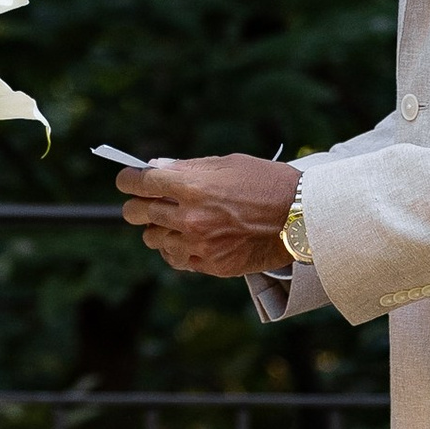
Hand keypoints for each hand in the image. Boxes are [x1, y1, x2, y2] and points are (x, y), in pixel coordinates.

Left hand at [117, 154, 298, 278]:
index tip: (126, 180)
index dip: (127, 180)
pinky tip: (185, 239)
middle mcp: (190, 217)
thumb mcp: (228, 164)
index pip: (141, 183)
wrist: (303, 218)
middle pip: (138, 213)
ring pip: (153, 239)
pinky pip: (175, 259)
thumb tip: (158, 169)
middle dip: (136, 205)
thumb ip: (190, 168)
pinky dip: (174, 249)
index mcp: (193, 186)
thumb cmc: (268, 183)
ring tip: (170, 221)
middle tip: (142, 202)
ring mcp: (199, 244)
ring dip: (157, 229)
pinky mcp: (211, 264)